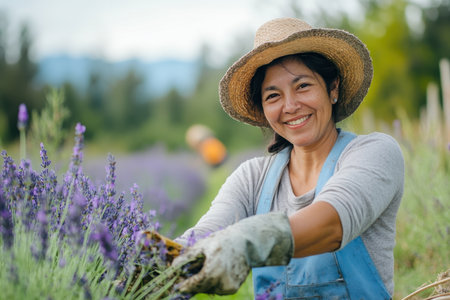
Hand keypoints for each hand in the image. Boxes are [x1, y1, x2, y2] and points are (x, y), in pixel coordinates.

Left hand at [173, 212, 293, 294]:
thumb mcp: (203, 245)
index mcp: (214, 270)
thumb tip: (173, 266)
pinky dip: (212, 283)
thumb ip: (187, 256)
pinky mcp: (233, 288)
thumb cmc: (222, 241)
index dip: (184, 286)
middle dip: (192, 284)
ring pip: (208, 290)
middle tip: (185, 277)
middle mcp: (222, 281)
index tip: (176, 286)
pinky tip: (213, 270)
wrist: (246, 243)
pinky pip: (217, 289)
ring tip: (203, 268)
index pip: (194, 284)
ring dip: (202, 283)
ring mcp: (229, 286)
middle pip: (201, 289)